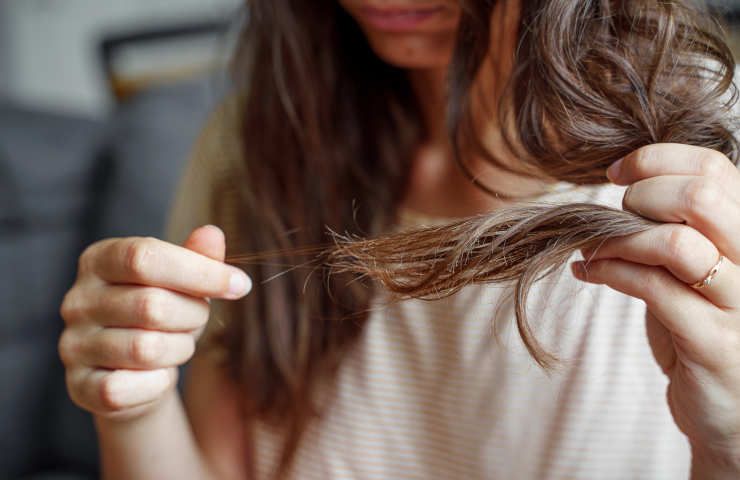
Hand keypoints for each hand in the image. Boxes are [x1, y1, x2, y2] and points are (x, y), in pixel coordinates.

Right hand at [59, 225, 250, 419]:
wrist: (136, 374)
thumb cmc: (164, 316)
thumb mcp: (184, 283)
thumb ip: (198, 258)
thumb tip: (212, 234)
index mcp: (99, 260)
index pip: (145, 258)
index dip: (199, 272)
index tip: (240, 285)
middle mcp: (78, 299)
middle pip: (151, 305)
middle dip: (193, 316)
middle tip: (198, 320)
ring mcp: (73, 344)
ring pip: (145, 349)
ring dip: (179, 349)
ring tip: (178, 345)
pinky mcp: (79, 386)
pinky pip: (126, 387)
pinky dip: (158, 383)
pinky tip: (160, 375)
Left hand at [570, 144, 739, 476]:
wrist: (733, 414)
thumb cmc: (706, 328)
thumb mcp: (698, 267)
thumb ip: (679, 225)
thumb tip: (625, 185)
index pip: (714, 167)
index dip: (656, 160)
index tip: (616, 172)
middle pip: (701, 196)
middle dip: (641, 195)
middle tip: (614, 215)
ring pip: (676, 243)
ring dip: (618, 239)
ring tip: (594, 247)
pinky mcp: (715, 343)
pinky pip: (653, 289)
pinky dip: (609, 272)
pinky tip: (588, 272)